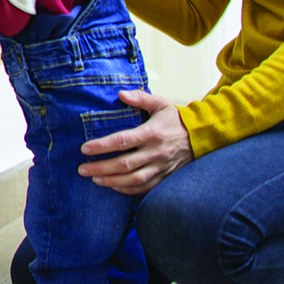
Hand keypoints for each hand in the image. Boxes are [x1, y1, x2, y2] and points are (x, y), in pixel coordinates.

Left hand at [77, 90, 193, 194]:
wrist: (202, 136)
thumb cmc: (175, 119)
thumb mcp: (160, 104)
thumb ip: (140, 98)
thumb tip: (120, 93)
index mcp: (151, 133)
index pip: (122, 141)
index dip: (102, 146)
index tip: (84, 148)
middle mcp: (155, 152)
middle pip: (124, 164)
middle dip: (101, 167)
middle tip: (82, 169)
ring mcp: (161, 166)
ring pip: (133, 179)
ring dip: (112, 181)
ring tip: (94, 179)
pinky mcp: (165, 176)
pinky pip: (145, 187)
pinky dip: (128, 189)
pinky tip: (114, 186)